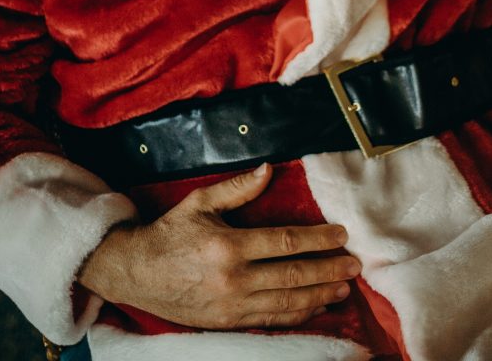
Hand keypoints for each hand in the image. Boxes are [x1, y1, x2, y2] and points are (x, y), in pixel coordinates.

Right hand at [78, 163, 359, 328]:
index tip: (341, 235)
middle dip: (328, 269)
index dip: (318, 240)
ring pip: (286, 303)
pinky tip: (316, 307)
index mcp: (228, 246)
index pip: (285, 243)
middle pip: (293, 276)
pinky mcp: (227, 323)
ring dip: (319, 295)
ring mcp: (231, 306)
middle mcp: (233, 279)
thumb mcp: (200, 202)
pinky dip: (297, 314)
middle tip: (355, 264)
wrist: (136, 273)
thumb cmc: (170, 233)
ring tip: (343, 286)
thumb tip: (270, 168)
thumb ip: (237, 188)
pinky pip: (271, 320)